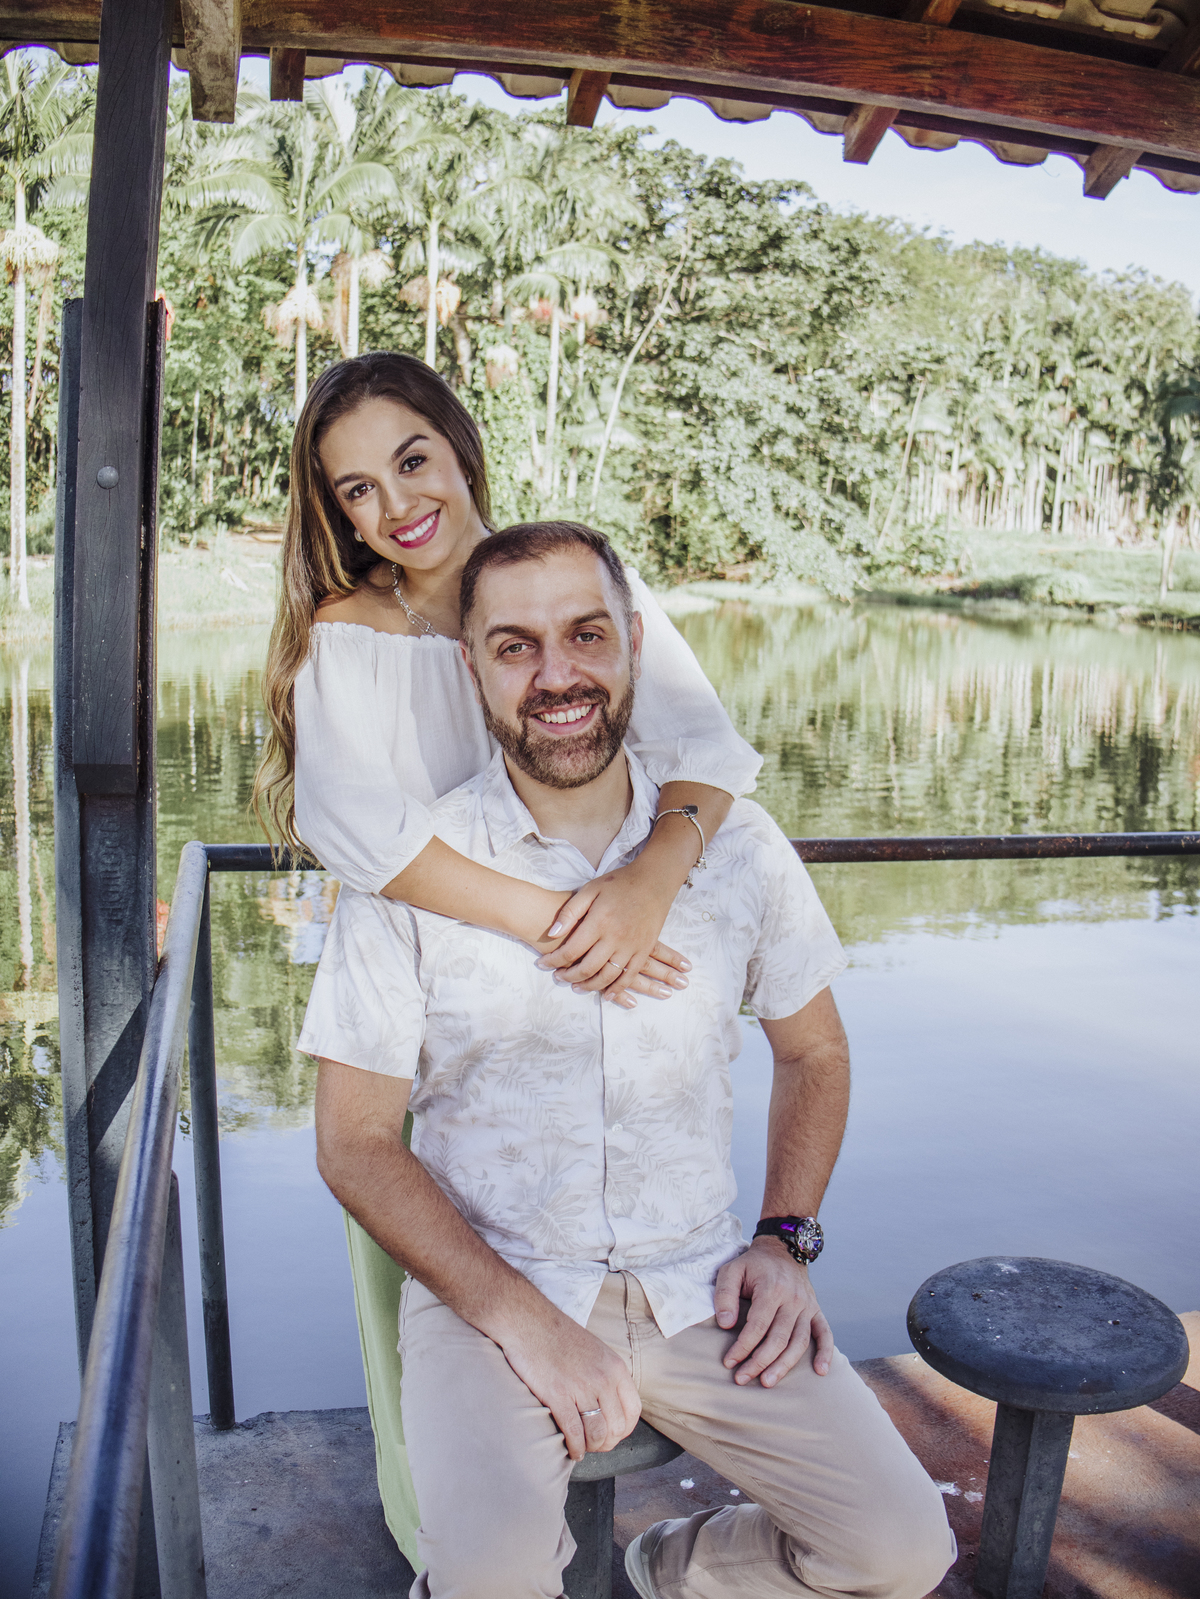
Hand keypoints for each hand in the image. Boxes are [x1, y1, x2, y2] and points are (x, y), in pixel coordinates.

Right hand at [498, 1305, 641, 1460]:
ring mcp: (581, 1387)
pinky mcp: (558, 1395)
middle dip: (607, 1442)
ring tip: (583, 1447)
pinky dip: (575, 1447)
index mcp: (615, 1367)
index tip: (613, 1435)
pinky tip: (571, 1450)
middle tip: (595, 1444)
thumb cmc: (558, 1336)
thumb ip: (606, 1376)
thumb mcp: (595, 1351)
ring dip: (591, 1447)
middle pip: (616, 1427)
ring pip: (597, 1433)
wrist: (528, 1321)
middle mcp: (603, 1378)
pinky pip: (574, 1432)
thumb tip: (610, 1406)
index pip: (633, 1410)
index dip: (625, 1430)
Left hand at [536, 858, 689, 1005]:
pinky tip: (606, 994)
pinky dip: (617, 989)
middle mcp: (615, 938)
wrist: (653, 881)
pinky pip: (629, 976)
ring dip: (590, 986)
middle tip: (558, 977)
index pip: (571, 950)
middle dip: (569, 977)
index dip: (553, 960)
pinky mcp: (644, 950)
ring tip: (576, 987)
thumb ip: (570, 912)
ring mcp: (631, 946)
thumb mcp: (590, 889)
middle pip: (587, 968)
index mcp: (599, 922)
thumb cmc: (619, 883)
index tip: (542, 964)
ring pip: (607, 976)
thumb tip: (552, 933)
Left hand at [714, 1237, 833, 1385]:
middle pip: (778, 1338)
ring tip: (767, 1382)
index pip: (757, 1326)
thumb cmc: (752, 1264)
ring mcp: (807, 1306)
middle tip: (742, 1379)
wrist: (781, 1250)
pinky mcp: (816, 1310)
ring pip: (799, 1342)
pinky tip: (821, 1371)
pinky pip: (825, 1333)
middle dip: (759, 1362)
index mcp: (772, 1289)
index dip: (742, 1347)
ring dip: (784, 1365)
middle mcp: (793, 1299)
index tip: (729, 1362)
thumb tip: (725, 1325)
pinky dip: (825, 1352)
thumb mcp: (731, 1270)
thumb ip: (725, 1295)